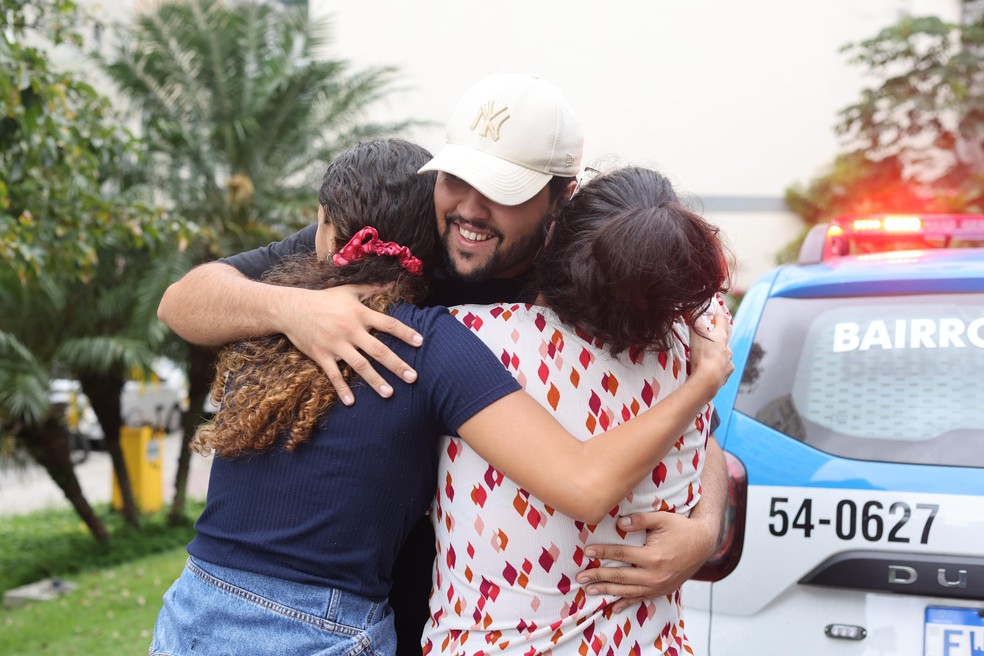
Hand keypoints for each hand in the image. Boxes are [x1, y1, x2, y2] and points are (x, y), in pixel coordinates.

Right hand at [277, 284, 421, 404]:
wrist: (292, 309)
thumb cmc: (324, 299)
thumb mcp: (349, 291)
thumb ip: (372, 288)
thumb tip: (392, 282)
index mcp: (359, 314)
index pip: (388, 324)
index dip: (405, 333)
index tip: (420, 342)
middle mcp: (350, 330)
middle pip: (378, 350)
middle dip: (396, 365)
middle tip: (413, 377)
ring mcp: (336, 345)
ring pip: (359, 365)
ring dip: (375, 380)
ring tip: (390, 393)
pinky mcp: (321, 356)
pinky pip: (333, 375)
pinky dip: (341, 389)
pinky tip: (351, 402)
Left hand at [578, 509, 718, 611]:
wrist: (703, 544)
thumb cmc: (681, 528)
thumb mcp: (661, 518)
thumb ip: (639, 520)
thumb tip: (619, 523)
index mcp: (653, 557)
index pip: (621, 554)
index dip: (603, 552)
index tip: (586, 552)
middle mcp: (655, 575)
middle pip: (621, 577)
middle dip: (599, 577)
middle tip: (580, 578)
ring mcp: (659, 585)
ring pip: (628, 591)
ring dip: (608, 591)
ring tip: (590, 591)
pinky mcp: (662, 590)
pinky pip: (641, 599)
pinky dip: (627, 603)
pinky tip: (614, 606)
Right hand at [687, 307, 733, 397]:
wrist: (708, 380)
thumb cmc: (703, 355)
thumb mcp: (696, 334)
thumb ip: (694, 320)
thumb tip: (692, 306)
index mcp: (721, 337)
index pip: (722, 319)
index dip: (718, 311)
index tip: (716, 304)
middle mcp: (727, 348)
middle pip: (723, 338)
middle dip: (717, 335)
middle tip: (709, 334)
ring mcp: (728, 362)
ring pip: (724, 354)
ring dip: (717, 352)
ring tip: (708, 355)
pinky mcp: (726, 374)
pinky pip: (723, 368)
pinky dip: (718, 367)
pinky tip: (712, 369)